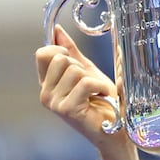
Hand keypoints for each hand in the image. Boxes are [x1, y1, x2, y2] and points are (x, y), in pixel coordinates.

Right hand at [35, 25, 126, 148]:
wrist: (117, 129)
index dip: (62, 50)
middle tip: (91, 84)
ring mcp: (53, 103)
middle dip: (82, 66)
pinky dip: (101, 86)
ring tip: (98, 92)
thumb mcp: (87, 70)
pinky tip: (102, 97)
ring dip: (94, 78)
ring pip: (74, 70)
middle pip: (60, 58)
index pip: (42, 53)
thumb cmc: (103, 100)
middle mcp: (45, 93)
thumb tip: (56, 30)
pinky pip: (85, 83)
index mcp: (47, 83)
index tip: (77, 62)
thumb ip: (72, 52)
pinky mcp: (66, 109)